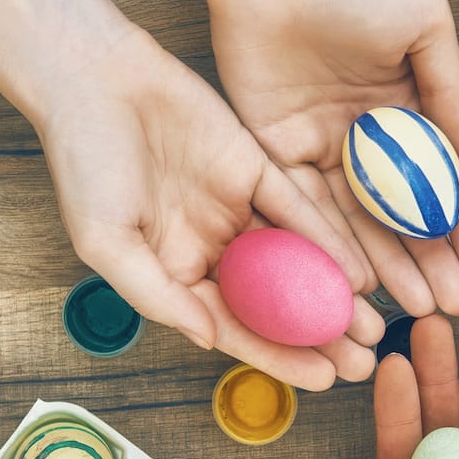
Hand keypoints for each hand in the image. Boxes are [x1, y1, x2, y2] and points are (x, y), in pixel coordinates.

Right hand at [36, 29, 383, 390]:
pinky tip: (360, 270)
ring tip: (376, 328)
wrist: (91, 78)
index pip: (235, 327)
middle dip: (320, 335)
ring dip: (334, 295)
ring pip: (295, 262)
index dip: (279, 357)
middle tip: (366, 362)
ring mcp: (236, 209)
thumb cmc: (83, 164)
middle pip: (274, 303)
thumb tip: (208, 340)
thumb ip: (156, 294)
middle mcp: (211, 248)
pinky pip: (299, 210)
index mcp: (175, 274)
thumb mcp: (106, 242)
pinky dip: (329, 239)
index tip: (325, 381)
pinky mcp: (256, 167)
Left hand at [204, 0, 458, 316]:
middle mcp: (365, 140)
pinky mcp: (277, 156)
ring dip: (389, 269)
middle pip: (402, 216)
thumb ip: (451, 90)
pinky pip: (308, 211)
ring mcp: (322, 151)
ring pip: (359, 224)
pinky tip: (363, 284)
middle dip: (430, 264)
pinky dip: (334, 248)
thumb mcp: (425, 27)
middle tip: (454, 307)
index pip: (440, 183)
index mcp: (404, 111)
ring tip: (420, 310)